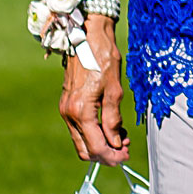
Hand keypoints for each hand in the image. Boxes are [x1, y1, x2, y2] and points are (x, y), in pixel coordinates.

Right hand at [59, 16, 130, 163]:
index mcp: (81, 111)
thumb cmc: (103, 59)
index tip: (126, 155)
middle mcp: (69, 114)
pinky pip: (79, 128)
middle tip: (125, 149)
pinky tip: (110, 127)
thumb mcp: (114, 89)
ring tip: (122, 138)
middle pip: (85, 150)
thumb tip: (116, 142)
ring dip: (100, 144)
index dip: (112, 156)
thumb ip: (113, 119)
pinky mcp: (68, 105)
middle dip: (106, 154)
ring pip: (81, 141)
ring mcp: (66, 110)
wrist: (87, 37)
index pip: (96, 147)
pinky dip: (94, 134)